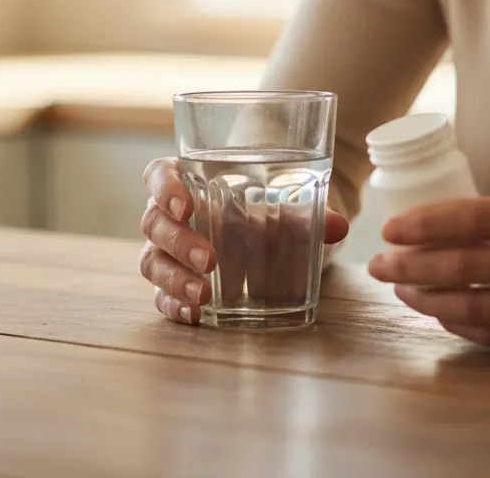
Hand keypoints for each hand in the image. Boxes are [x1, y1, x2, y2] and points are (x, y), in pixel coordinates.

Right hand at [139, 157, 349, 324]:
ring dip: (173, 278)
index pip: (159, 175)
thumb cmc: (269, 210)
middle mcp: (171, 215)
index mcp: (188, 181)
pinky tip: (193, 314)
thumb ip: (310, 213)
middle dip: (178, 241)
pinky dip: (173, 305)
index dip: (164, 187)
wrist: (273, 238)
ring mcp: (169, 252)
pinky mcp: (174, 285)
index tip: (184, 204)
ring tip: (203, 296)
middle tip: (211, 259)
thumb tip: (338, 225)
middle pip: (154, 221)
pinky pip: (160, 295)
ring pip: (151, 260)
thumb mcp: (288, 207)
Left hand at [368, 193, 489, 348]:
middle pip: (459, 266)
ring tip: (398, 288)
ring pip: (468, 306)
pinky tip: (435, 311)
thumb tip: (437, 222)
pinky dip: (455, 323)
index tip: (390, 228)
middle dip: (407, 266)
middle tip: (377, 265)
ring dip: (423, 299)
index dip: (422, 224)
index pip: (468, 218)